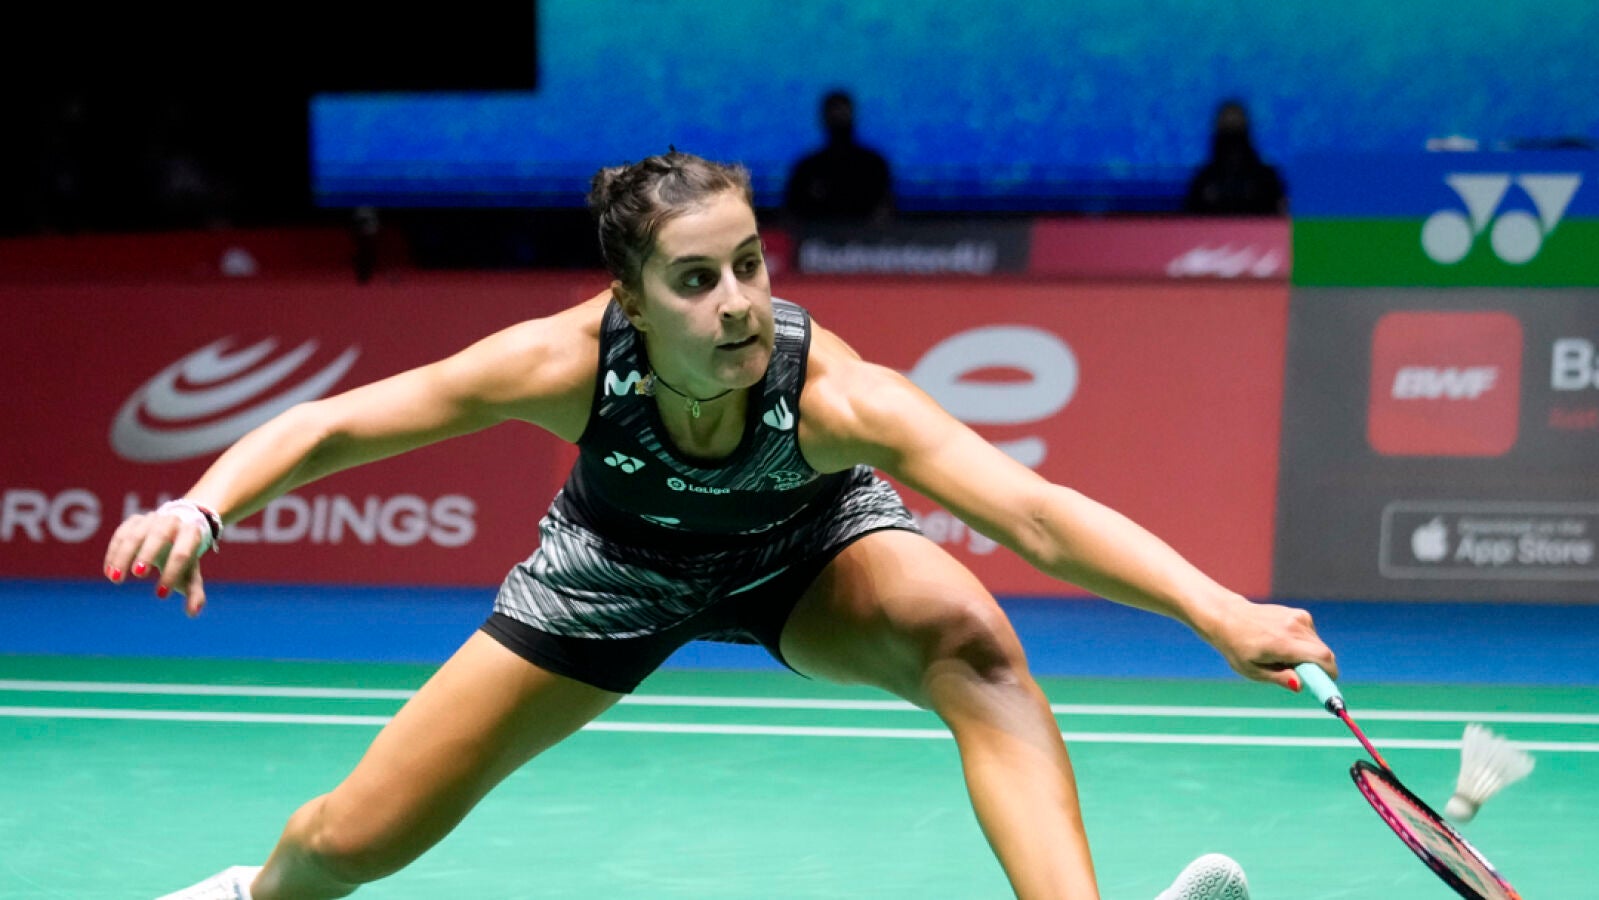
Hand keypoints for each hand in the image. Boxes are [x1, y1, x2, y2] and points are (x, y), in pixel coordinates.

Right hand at [102, 507, 211, 616]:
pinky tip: (109, 572)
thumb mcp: (191, 573)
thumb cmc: (185, 555)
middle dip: (148, 554)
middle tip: (138, 575)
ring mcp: (151, 519)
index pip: (182, 552)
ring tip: (115, 579)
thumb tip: (192, 613)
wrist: (177, 528)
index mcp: (191, 533)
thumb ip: (194, 592)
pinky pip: (121, 534)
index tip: (160, 594)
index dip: (172, 573)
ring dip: (123, 556)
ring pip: (135, 534)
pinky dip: (114, 553)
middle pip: (160, 535)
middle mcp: (172, 521)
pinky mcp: (134, 521)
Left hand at [1203, 597, 1337, 691]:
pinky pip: (1312, 636)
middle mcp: (1294, 627)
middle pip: (1324, 653)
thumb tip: (1301, 686)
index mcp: (1283, 643)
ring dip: (1310, 656)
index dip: (1330, 673)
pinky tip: (1283, 643)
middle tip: (1299, 675)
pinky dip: (1304, 645)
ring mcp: (1298, 618)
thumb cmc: (1238, 648)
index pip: (1322, 657)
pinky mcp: (1300, 614)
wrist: (1229, 617)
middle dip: (1318, 668)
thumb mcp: (1253, 670)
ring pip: (1318, 645)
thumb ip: (1279, 678)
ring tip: (1283, 656)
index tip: (1327, 685)